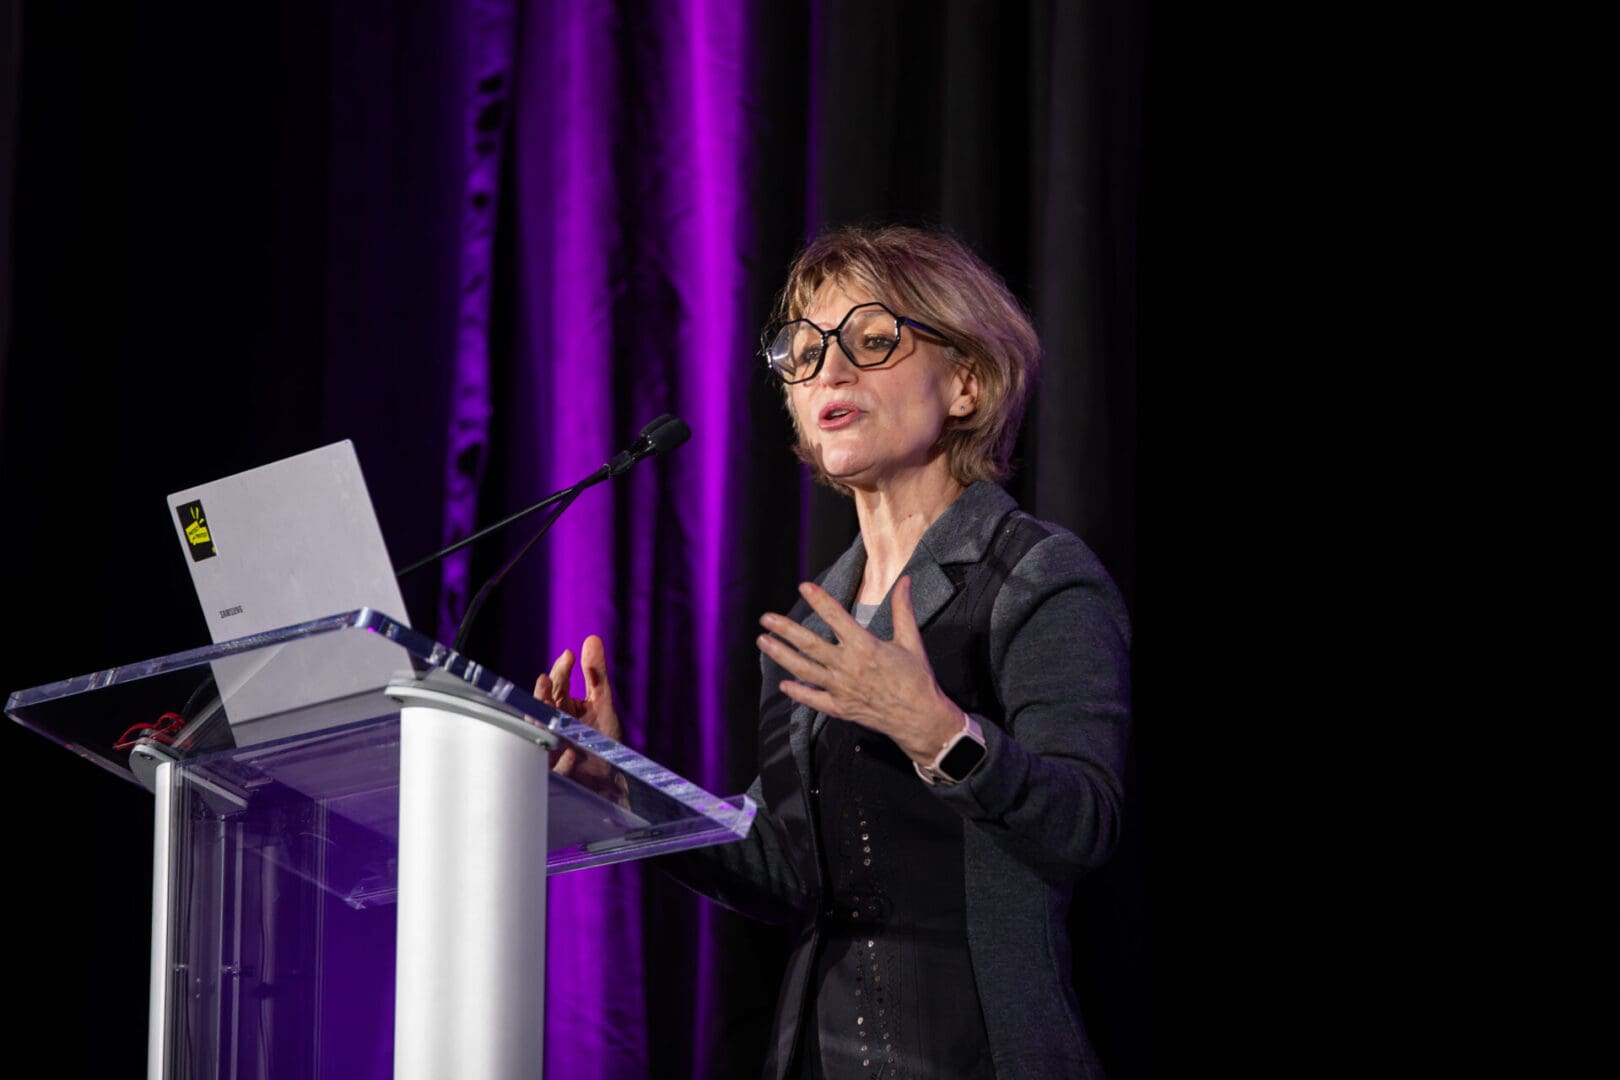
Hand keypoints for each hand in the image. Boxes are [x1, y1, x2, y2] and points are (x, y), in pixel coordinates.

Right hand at [533, 635, 627, 803]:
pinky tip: (571, 752)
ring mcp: (553, 748)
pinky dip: (562, 760)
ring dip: (543, 723)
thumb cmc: (602, 741)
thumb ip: (595, 674)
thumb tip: (592, 639)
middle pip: (542, 707)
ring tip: (547, 707)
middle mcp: (552, 725)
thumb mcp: (602, 703)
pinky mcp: (560, 773)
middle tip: (545, 680)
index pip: (557, 685)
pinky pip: (557, 767)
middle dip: (542, 695)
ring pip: (542, 735)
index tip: (569, 655)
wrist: (608, 778)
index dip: (562, 670)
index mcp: (561, 707)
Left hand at [757, 576, 964, 763]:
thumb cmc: (917, 678)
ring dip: (781, 655)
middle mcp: (848, 667)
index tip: (803, 586)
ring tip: (763, 641)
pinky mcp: (841, 708)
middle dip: (785, 629)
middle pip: (810, 644)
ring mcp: (842, 689)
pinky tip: (783, 685)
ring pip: (804, 670)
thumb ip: (903, 609)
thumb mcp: (911, 640)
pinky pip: (814, 700)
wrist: (921, 718)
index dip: (819, 600)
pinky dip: (797, 693)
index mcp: (866, 646)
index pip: (836, 617)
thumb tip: (905, 580)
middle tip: (766, 618)